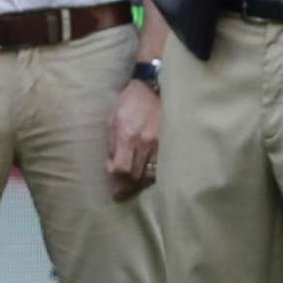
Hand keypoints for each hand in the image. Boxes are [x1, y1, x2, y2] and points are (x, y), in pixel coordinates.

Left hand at [105, 77, 160, 199]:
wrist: (154, 89)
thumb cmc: (129, 103)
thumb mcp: (113, 120)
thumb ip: (112, 144)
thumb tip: (112, 165)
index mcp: (128, 136)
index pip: (122, 168)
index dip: (116, 177)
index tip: (112, 178)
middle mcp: (146, 143)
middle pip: (136, 175)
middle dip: (126, 186)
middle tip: (119, 193)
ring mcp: (160, 144)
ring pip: (151, 174)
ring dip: (139, 183)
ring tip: (131, 188)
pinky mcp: (170, 143)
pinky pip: (162, 166)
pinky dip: (153, 175)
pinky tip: (146, 177)